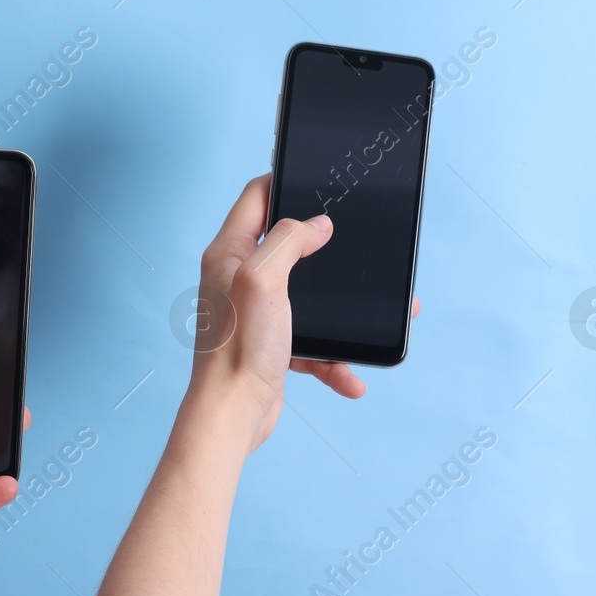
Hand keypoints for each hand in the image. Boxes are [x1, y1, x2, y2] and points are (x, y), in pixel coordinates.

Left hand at [189, 175, 419, 452]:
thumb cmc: (238, 350)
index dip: (284, 181)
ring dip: (337, 309)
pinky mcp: (272, 344)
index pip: (255, 197)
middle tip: (350, 240)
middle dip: (323, 246)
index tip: (315, 178)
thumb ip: (289, 240)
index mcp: (229, 253)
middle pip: (287, 243)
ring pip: (307, 294)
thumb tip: (318, 224)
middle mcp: (239, 278)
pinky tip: (349, 373)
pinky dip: (333, 356)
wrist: (232, 417)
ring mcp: (256, 312)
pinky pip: (313, 341)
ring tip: (366, 316)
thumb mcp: (263, 279)